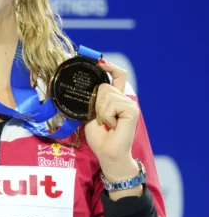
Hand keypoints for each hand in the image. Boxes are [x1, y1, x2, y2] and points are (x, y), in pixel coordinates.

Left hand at [84, 60, 141, 183]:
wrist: (108, 153)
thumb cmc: (99, 137)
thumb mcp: (92, 114)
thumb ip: (93, 100)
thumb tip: (85, 87)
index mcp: (116, 99)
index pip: (118, 75)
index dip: (110, 66)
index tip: (99, 62)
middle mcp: (125, 99)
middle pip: (104, 85)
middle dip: (95, 102)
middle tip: (101, 119)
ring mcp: (130, 104)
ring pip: (106, 94)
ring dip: (100, 111)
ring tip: (107, 123)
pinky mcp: (132, 110)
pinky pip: (111, 104)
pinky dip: (106, 115)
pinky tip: (112, 125)